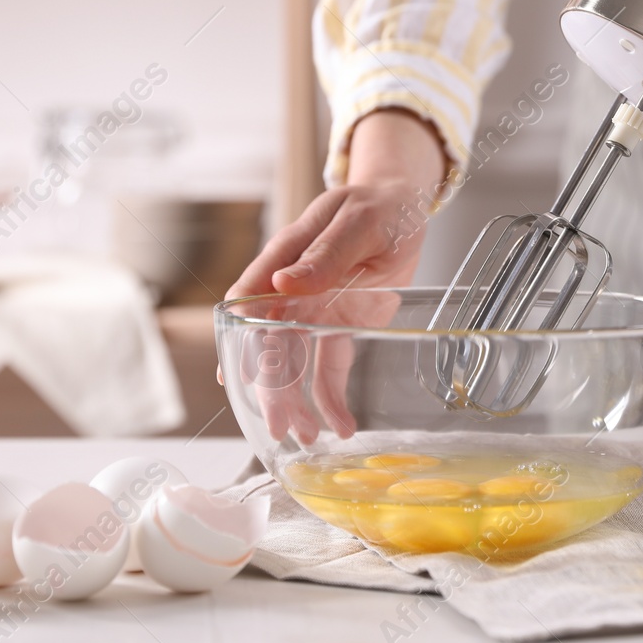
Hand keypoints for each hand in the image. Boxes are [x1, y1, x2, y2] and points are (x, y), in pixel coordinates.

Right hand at [224, 109, 447, 444]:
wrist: (404, 204)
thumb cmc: (377, 205)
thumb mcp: (359, 223)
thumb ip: (324, 254)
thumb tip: (281, 284)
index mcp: (287, 257)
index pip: (249, 302)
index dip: (240, 339)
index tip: (239, 377)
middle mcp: (292, 289)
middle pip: (269, 343)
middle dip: (270, 387)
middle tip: (280, 425)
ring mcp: (313, 311)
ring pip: (294, 363)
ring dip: (296, 401)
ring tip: (305, 437)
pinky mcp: (339, 327)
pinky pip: (328, 367)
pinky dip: (330, 398)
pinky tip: (339, 424)